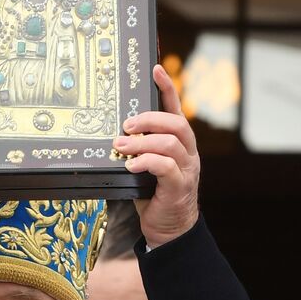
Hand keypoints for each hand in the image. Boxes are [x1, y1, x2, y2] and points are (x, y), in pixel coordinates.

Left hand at [116, 64, 199, 247]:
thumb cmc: (154, 194)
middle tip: (126, 126)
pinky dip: (145, 162)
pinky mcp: (179, 187)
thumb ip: (138, 149)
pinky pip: (165, 167)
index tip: (155, 69)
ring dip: (141, 142)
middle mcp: (188, 153)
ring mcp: (187, 170)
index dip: (167, 88)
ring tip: (120, 147)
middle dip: (149, 119)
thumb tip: (112, 132)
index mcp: (180, 143)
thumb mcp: (145, 166)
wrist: (169, 230)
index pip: (177, 109)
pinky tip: (131, 165)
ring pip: (170, 143)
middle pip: (176, 123)